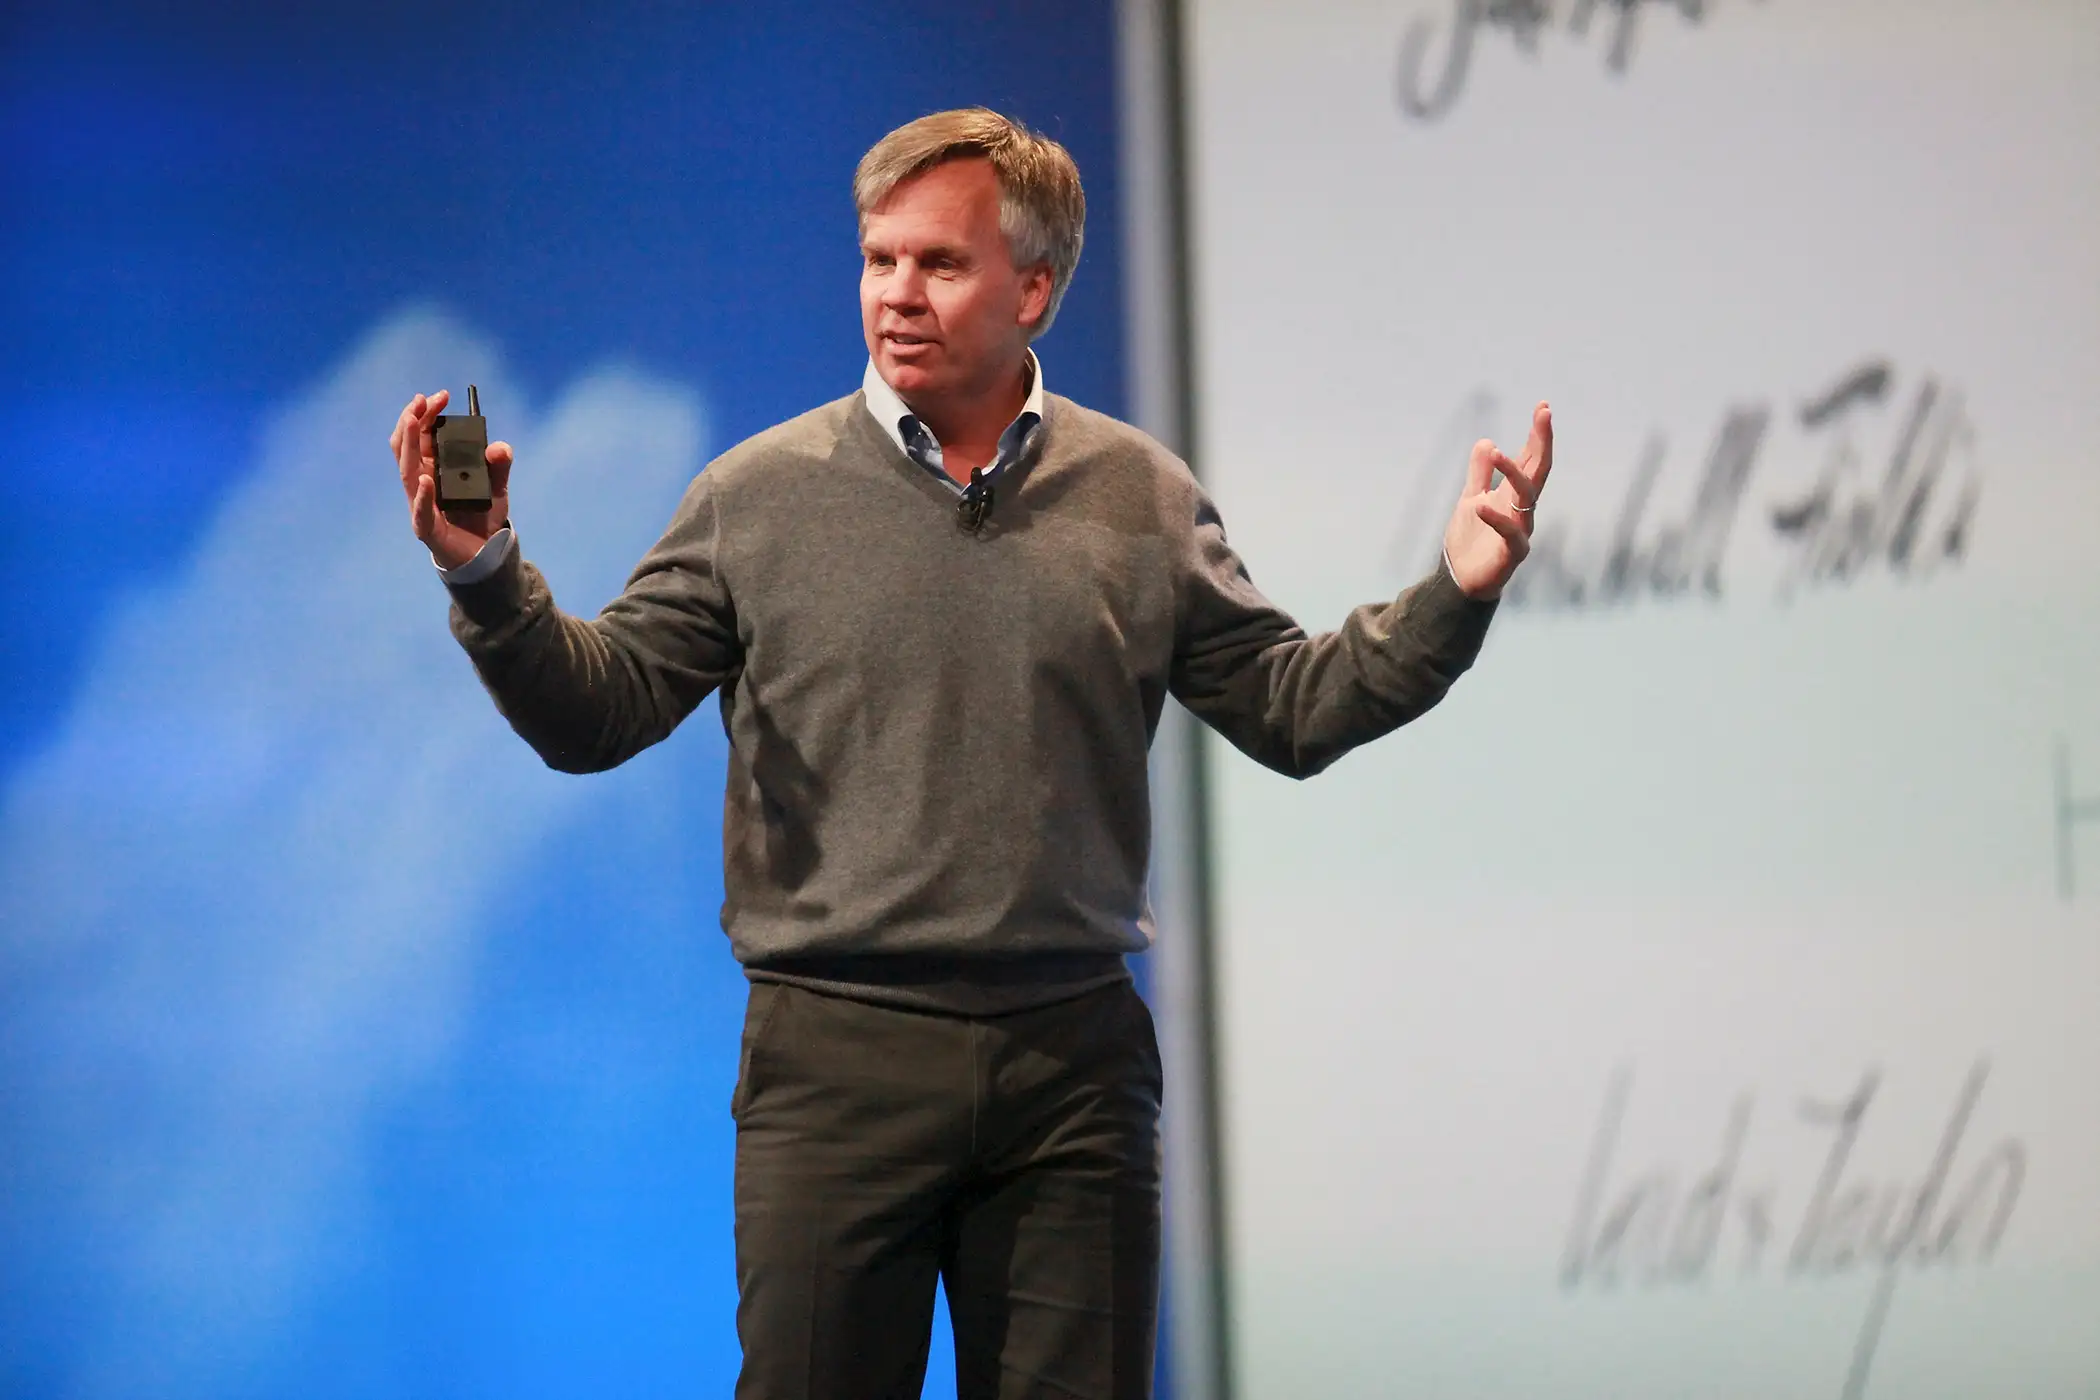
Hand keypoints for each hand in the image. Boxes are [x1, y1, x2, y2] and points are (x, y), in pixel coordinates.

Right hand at [391, 388, 513, 570]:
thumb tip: (499, 447)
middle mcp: (422, 481)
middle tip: (423, 399)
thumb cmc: (483, 515)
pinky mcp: (426, 527)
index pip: (422, 434)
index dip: (428, 413)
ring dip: (410, 444)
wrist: (486, 553)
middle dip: (413, 419)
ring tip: (415, 421)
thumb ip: (500, 465)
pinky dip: (422, 496)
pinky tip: (426, 480)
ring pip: (407, 471)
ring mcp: (420, 503)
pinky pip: (420, 511)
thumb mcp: (498, 485)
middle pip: (407, 446)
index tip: (442, 395)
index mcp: (433, 467)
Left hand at [1442, 401, 1552, 599]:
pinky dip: (1496, 518)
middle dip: (1542, 442)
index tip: (1543, 407)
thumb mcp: (1470, 499)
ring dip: (1514, 473)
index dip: (1538, 435)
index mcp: (1513, 495)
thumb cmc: (1470, 541)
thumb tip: (1486, 441)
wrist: (1460, 580)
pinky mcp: (1512, 553)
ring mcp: (1521, 530)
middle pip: (1539, 471)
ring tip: (1497, 454)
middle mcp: (1522, 509)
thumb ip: (1479, 473)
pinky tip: (1480, 504)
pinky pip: (1511, 533)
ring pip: (1527, 497)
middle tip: (1544, 414)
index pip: (1531, 459)